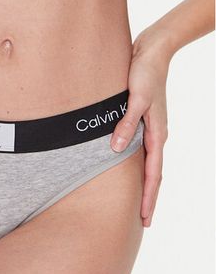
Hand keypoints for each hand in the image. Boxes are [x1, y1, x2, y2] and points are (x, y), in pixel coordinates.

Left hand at [110, 28, 170, 226]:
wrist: (152, 51)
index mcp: (157, 134)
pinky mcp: (142, 121)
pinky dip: (138, 168)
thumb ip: (126, 124)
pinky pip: (141, 152)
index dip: (148, 198)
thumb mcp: (134, 98)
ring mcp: (150, 129)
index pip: (153, 175)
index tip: (145, 219)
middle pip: (153, 175)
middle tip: (144, 222)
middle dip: (148, 199)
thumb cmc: (144, 73)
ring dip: (144, 186)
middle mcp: (155, 135)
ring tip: (138, 203)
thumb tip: (116, 150)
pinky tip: (130, 172)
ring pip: (148, 165)